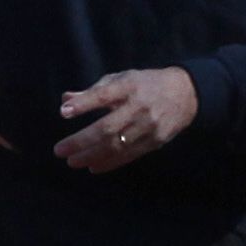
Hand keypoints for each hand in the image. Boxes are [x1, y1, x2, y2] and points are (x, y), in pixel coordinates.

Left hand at [53, 68, 197, 172]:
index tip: (64, 113)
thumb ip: (93, 91)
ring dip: (91, 156)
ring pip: (116, 146)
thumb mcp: (121, 79)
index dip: (84, 104)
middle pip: (107, 128)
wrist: (185, 93)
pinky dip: (109, 163)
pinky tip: (93, 167)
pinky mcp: (155, 141)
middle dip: (81, 141)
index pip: (104, 95)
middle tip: (60, 150)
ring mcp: (148, 126)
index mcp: (129, 86)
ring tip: (72, 161)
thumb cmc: (144, 85)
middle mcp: (139, 107)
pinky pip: (128, 156)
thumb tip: (65, 101)